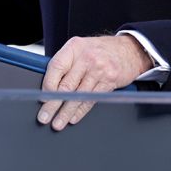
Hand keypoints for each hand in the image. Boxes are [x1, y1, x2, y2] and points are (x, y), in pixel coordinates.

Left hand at [37, 35, 152, 130]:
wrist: (129, 50)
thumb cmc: (100, 50)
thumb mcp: (80, 48)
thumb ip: (65, 63)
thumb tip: (47, 85)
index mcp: (74, 47)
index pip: (56, 68)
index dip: (47, 86)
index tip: (41, 98)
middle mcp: (86, 58)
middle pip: (66, 85)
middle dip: (53, 104)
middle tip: (44, 116)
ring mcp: (99, 70)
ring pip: (78, 96)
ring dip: (66, 112)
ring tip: (57, 123)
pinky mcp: (109, 81)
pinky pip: (92, 100)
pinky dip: (81, 111)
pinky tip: (73, 118)